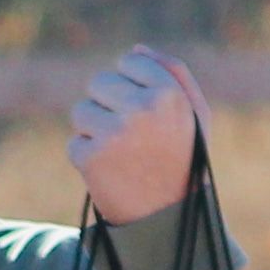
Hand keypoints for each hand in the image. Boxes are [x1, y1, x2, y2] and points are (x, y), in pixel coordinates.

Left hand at [68, 45, 200, 219]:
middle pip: (100, 82)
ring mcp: (113, 133)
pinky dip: (87, 156)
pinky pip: (75, 141)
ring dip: (95, 130)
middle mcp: (142, 109)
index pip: (130, 61)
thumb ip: (175, 76)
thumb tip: (137, 49)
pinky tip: (110, 172)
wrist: (167, 219)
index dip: (134, 85)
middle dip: (110, 106)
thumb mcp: (194, 117)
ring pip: (81, 110)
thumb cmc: (182, 162)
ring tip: (120, 155)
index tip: (145, 111)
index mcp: (169, 94)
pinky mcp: (89, 156)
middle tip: (131, 138)